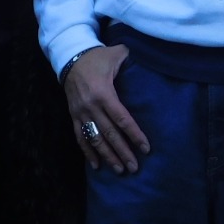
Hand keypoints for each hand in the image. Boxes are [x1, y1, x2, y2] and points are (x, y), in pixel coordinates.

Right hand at [64, 45, 150, 174]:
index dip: (134, 134)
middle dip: (123, 152)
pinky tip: (96, 166)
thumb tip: (153, 58)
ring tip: (120, 170)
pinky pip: (80, 137)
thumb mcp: (117, 53)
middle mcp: (91, 106)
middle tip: (134, 167)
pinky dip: (88, 152)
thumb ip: (133, 58)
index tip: (145, 148)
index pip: (122, 118)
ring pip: (95, 139)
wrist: (70, 58)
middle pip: (109, 133)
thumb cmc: (97, 57)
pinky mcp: (73, 116)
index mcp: (103, 92)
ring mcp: (80, 113)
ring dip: (107, 156)